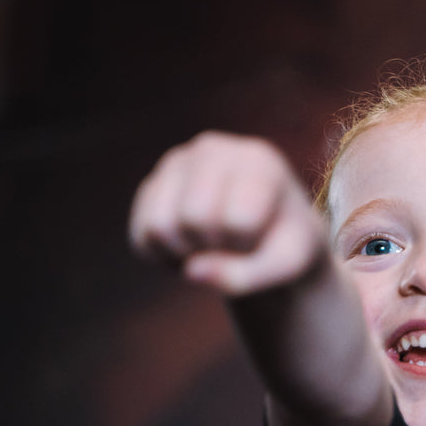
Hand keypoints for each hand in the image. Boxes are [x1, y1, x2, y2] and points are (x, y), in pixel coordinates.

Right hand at [128, 131, 327, 296]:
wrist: (265, 231)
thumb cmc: (281, 244)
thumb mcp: (284, 267)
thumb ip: (247, 276)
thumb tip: (191, 271)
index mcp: (257, 160)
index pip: (238, 220)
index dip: (247, 245)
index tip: (261, 237)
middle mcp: (212, 149)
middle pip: (193, 219)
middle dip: (213, 247)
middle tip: (233, 243)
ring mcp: (176, 163)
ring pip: (159, 226)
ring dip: (185, 253)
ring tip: (212, 244)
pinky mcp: (151, 186)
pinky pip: (141, 236)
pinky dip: (163, 256)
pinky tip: (190, 245)